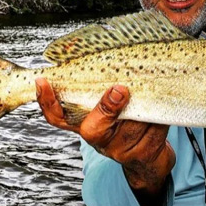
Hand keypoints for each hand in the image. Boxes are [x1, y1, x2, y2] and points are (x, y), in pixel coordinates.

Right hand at [35, 78, 175, 194]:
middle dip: (107, 107)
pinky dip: (160, 117)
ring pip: (132, 125)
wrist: (150, 157)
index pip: (57, 116)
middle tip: (120, 89)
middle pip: (94, 128)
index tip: (43, 81)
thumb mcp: (112, 100)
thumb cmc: (128, 118)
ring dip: (144, 107)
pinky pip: (153, 130)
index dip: (47, 101)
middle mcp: (98, 139)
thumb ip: (101, 80)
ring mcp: (119, 151)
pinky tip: (162, 110)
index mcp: (85, 123)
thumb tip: (82, 47)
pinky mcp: (142, 155)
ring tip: (152, 92)